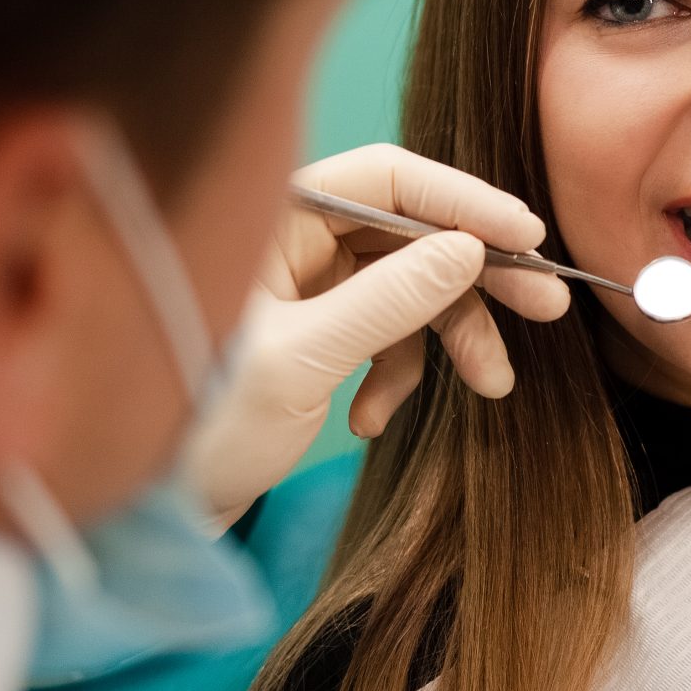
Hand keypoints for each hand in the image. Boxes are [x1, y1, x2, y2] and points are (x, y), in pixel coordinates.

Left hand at [183, 144, 570, 520]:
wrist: (144, 514)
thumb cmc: (196, 427)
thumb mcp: (300, 362)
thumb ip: (387, 301)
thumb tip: (468, 249)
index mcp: (271, 218)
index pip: (387, 177)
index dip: (464, 201)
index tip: (527, 238)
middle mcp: (288, 240)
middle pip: (410, 231)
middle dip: (478, 275)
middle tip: (546, 307)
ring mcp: (303, 291)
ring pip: (410, 289)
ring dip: (450, 338)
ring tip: (490, 387)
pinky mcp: (313, 340)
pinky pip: (385, 336)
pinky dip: (396, 376)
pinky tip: (371, 423)